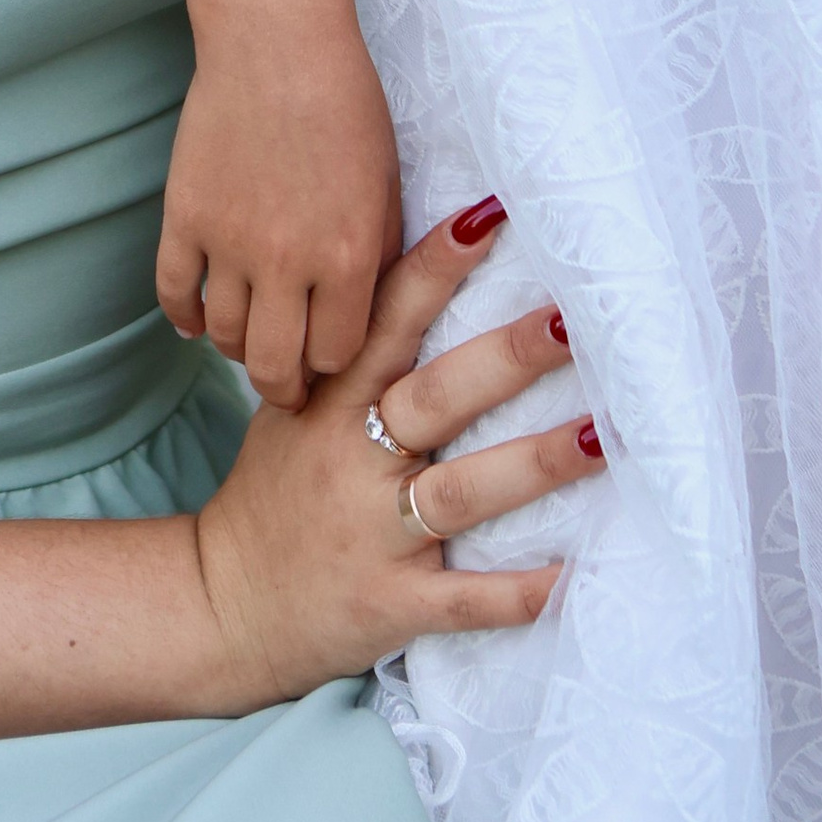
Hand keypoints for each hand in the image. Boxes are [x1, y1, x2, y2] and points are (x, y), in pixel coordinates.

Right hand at [157, 3, 403, 406]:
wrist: (276, 38)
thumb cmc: (347, 99)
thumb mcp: (388, 181)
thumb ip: (382, 252)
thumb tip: (372, 309)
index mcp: (349, 256)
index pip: (337, 358)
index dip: (334, 366)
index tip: (331, 359)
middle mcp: (287, 261)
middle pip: (275, 366)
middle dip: (284, 387)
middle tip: (287, 386)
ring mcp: (228, 241)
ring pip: (223, 337)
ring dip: (236, 350)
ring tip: (248, 342)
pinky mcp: (184, 215)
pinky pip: (174, 293)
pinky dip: (183, 317)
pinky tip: (195, 321)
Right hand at [191, 206, 600, 711]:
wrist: (222, 606)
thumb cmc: (274, 497)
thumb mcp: (294, 413)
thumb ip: (350, 360)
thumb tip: (418, 282)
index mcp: (329, 402)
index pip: (385, 318)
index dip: (436, 266)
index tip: (488, 215)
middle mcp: (352, 458)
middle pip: (436, 395)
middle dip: (506, 356)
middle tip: (571, 317)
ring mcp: (374, 533)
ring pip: (461, 491)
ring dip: (532, 464)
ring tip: (600, 436)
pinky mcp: (391, 603)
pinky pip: (463, 598)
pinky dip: (518, 592)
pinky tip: (572, 575)